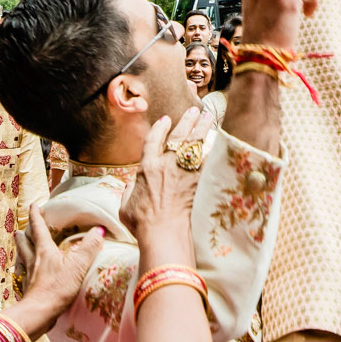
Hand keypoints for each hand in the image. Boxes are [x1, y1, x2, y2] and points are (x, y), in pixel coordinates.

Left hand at [9, 204, 104, 339]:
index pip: (39, 227)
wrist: (38, 313)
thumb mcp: (77, 266)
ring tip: (19, 243)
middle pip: (25, 242)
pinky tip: (24, 271)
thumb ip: (88, 248)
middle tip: (22, 228)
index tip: (34, 205)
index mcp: (44, 250)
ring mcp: (29, 274)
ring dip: (21, 248)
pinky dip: (23, 268)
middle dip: (24, 233)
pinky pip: (23, 273)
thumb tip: (99, 230)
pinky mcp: (28, 288)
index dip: (36, 215)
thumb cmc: (57, 288)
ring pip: (22, 257)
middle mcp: (34, 259)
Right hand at [119, 110, 203, 246]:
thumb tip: (132, 185)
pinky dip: (210, 148)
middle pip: (178, 135)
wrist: (163, 232)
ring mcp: (183, 171)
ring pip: (195, 143)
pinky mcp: (196, 181)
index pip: (153, 140)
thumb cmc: (141, 222)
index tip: (166, 119)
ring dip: (202, 128)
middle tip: (194, 110)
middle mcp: (166, 164)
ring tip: (208, 116)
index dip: (159, 128)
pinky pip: (205, 159)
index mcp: (146, 167)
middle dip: (187, 120)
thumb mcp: (125, 205)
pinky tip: (215, 140)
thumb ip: (129, 190)